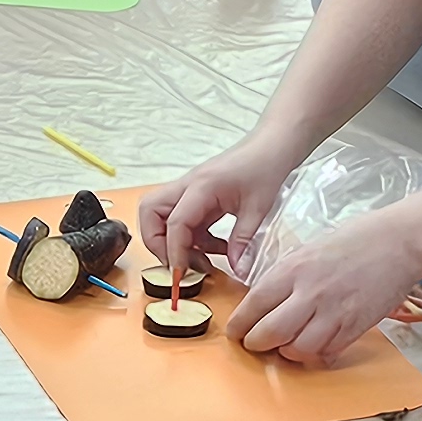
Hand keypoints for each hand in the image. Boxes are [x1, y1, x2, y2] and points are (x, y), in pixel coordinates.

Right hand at [138, 135, 293, 279]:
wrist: (271, 146)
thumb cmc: (265, 166)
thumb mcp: (258, 208)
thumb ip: (244, 241)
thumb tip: (237, 270)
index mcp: (201, 187)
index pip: (175, 223)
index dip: (174, 252)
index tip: (182, 274)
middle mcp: (188, 187)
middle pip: (150, 214)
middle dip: (157, 243)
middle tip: (178, 264)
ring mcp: (189, 191)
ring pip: (160, 217)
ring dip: (173, 242)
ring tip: (200, 260)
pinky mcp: (197, 197)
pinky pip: (182, 221)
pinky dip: (193, 239)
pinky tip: (216, 248)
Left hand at [226, 209, 421, 368]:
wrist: (397, 242)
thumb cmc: (353, 241)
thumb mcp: (307, 251)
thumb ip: (285, 277)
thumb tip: (263, 303)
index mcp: (293, 270)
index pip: (253, 305)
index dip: (240, 325)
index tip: (236, 333)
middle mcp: (310, 294)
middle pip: (270, 334)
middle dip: (257, 345)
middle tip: (256, 344)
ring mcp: (334, 313)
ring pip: (298, 349)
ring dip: (288, 352)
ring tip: (289, 345)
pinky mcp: (355, 326)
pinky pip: (328, 352)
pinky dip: (317, 354)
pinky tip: (316, 345)